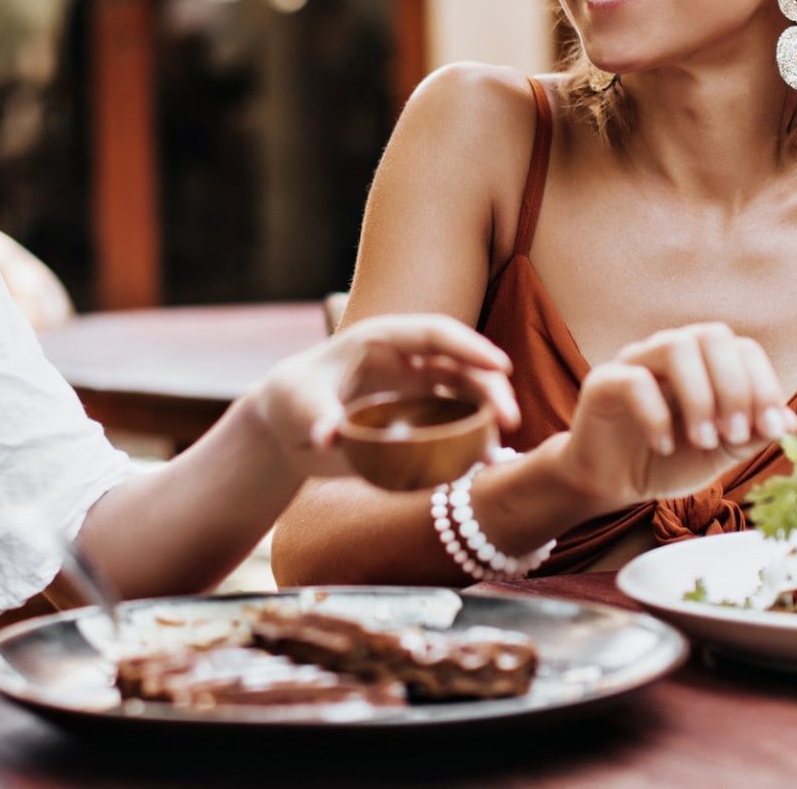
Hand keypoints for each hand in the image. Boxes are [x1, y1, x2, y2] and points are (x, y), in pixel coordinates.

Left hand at [248, 313, 517, 476]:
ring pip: (465, 393)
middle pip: (460, 364)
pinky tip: (484, 463)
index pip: (434, 334)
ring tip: (498, 450)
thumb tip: (328, 438)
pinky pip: (454, 422)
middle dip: (490, 386)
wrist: (286, 426)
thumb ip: (316, 417)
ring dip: (488, 415)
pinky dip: (472, 438)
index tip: (500, 367)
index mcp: (381, 340)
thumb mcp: (298, 404)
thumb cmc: (291, 399)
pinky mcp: (417, 416)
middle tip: (510, 418)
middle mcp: (407, 360)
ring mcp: (415, 388)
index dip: (470, 346)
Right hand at [553, 322, 796, 511]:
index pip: (743, 349)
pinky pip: (634, 380)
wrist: (615, 483)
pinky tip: (664, 446)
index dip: (764, 386)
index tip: (771, 430)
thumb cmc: (670, 461)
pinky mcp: (603, 382)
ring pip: (675, 347)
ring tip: (703, 441)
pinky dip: (657, 415)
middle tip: (734, 435)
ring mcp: (635, 361)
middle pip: (712, 336)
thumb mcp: (719, 453)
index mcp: (705, 362)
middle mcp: (671, 351)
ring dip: (699, 396)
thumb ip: (751, 436)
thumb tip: (792, 424)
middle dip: (734, 386)